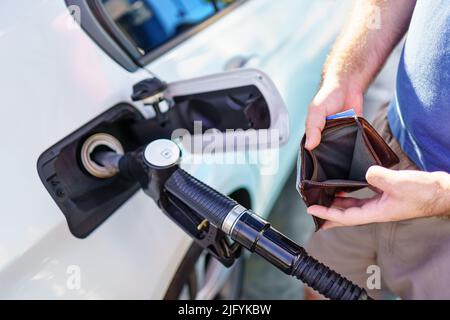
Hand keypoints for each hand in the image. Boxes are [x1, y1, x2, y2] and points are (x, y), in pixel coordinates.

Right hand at [305, 79, 363, 149]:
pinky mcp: (354, 133)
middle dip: (331, 154)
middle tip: (333, 155)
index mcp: (315, 132)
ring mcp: (341, 135)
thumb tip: (308, 146)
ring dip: (344, 150)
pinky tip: (355, 146)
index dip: (315, 156)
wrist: (348, 86)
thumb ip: (313, 128)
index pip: (313, 150)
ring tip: (344, 149)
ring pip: (342, 150)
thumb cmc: (329, 96)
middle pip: (328, 152)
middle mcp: (327, 136)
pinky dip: (356, 146)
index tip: (319, 162)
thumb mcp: (316, 111)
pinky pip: (355, 145)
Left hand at [307, 166, 449, 228]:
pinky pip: (361, 197)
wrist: (439, 192)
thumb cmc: (423, 192)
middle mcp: (375, 211)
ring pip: (352, 205)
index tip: (312, 210)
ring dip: (337, 203)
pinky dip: (349, 193)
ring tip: (322, 198)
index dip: (328, 214)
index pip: (346, 216)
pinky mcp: (383, 196)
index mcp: (376, 213)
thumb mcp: (399, 183)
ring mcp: (379, 204)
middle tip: (311, 208)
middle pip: (345, 214)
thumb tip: (366, 172)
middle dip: (328, 212)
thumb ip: (380, 178)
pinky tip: (343, 186)